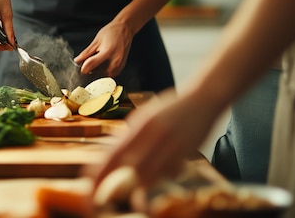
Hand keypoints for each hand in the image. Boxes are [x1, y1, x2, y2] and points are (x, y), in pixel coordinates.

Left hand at [74, 20, 134, 75]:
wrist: (125, 29)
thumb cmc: (112, 32)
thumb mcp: (96, 41)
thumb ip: (86, 52)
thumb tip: (77, 60)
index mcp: (108, 52)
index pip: (91, 64)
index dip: (83, 68)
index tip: (80, 68)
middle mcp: (115, 60)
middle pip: (98, 73)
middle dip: (91, 70)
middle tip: (87, 64)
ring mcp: (120, 65)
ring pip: (104, 74)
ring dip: (97, 71)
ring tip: (96, 61)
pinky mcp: (122, 66)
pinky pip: (110, 73)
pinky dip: (104, 71)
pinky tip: (102, 63)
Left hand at [84, 89, 219, 207]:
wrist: (203, 99)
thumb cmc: (171, 107)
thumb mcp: (146, 115)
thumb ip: (131, 133)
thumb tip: (112, 149)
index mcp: (140, 125)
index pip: (115, 153)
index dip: (101, 170)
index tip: (90, 182)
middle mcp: (155, 134)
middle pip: (133, 169)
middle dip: (119, 185)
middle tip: (108, 196)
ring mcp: (173, 144)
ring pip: (152, 176)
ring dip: (142, 184)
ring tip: (136, 190)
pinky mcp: (188, 152)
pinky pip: (170, 173)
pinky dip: (163, 176)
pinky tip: (165, 169)